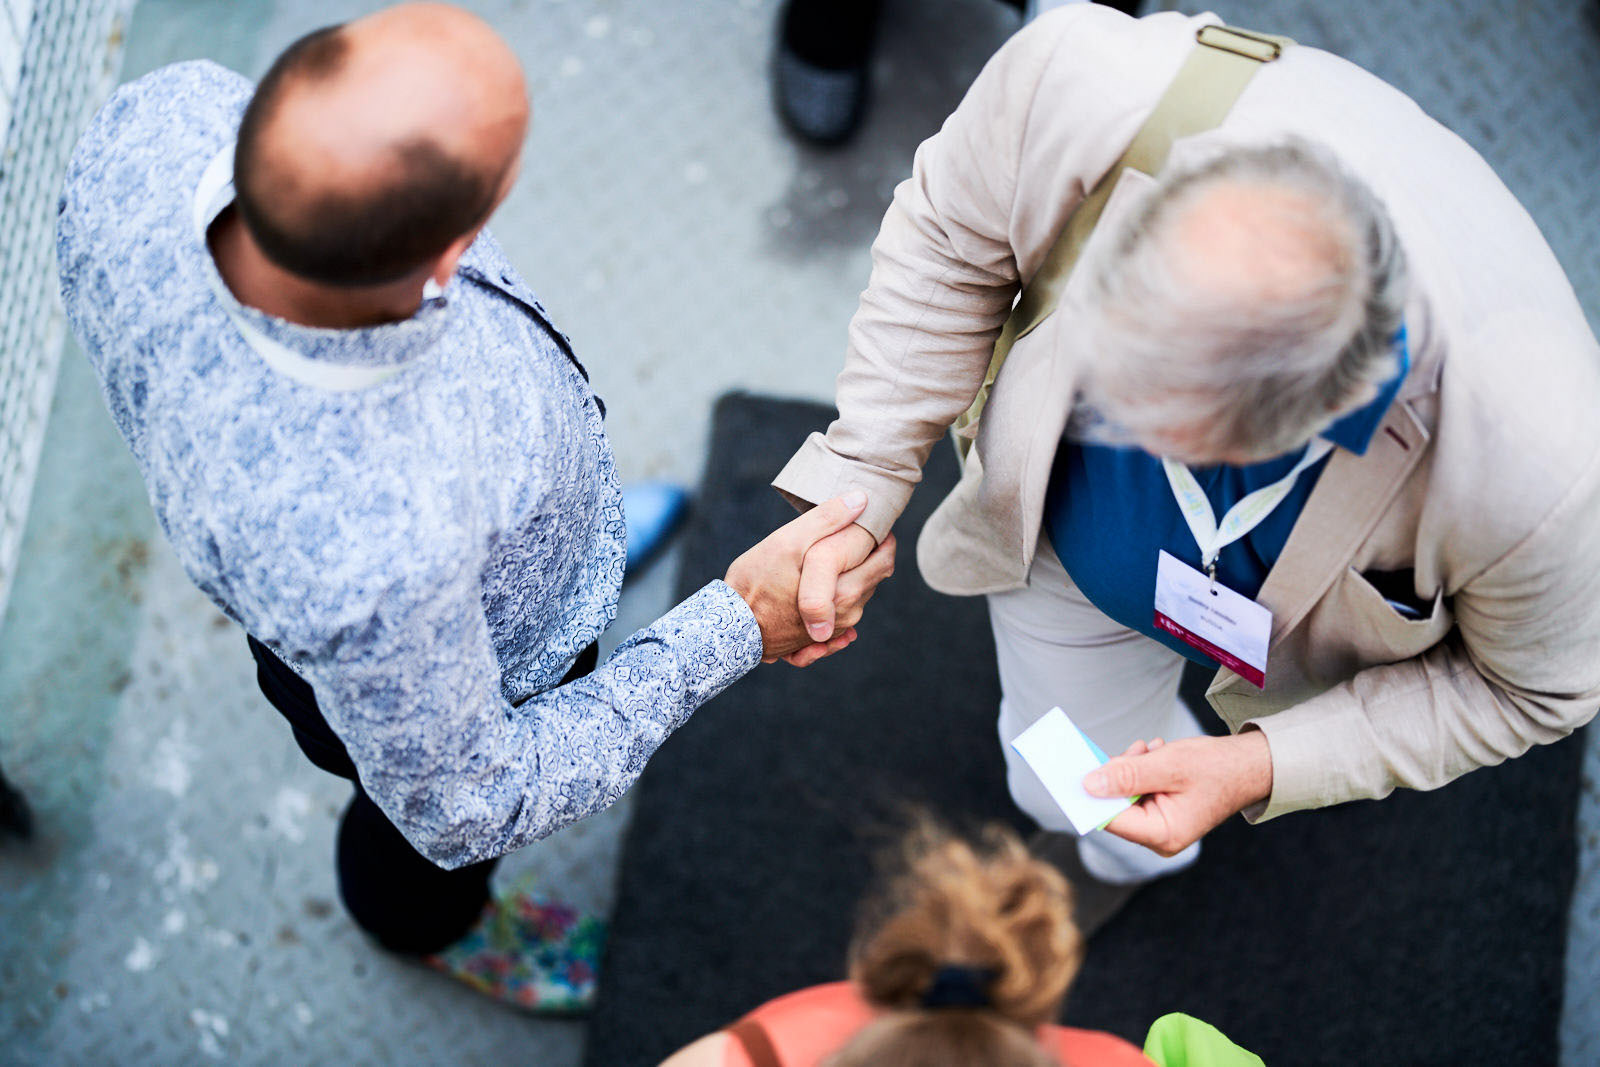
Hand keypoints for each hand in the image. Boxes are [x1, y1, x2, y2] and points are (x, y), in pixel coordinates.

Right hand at [723, 492, 894, 660]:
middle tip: (858, 537)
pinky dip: (838, 611)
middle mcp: (845, 618)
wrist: (728, 630)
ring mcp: (831, 634)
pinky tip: (829, 600)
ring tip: (838, 562)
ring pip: (856, 601)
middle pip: (873, 581)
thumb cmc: (756, 583)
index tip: (873, 525)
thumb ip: (827, 520)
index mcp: (846, 592)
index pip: (884, 561)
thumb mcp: (788, 542)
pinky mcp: (814, 643)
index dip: (883, 539)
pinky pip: (838, 628)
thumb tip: (862, 499)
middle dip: (870, 558)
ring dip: (853, 581)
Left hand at [1082, 731, 1272, 856]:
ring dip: (1131, 767)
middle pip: (1115, 806)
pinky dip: (1140, 769)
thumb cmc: (1216, 767)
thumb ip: (1128, 775)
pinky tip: (1157, 755)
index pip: (1110, 818)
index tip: (1071, 771)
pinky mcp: (1160, 812)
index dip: (1089, 795)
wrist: (1249, 765)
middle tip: (1136, 750)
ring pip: (1123, 793)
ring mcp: (1159, 826)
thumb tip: (1088, 784)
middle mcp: (1158, 837)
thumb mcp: (1169, 765)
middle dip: (1118, 774)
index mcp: (1162, 834)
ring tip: (1154, 751)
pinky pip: (1135, 790)